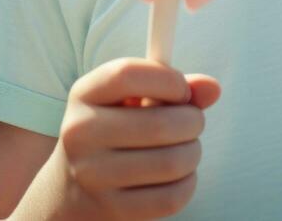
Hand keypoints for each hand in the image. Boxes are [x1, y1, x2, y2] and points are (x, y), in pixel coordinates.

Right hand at [52, 57, 220, 218]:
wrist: (68, 190)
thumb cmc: (113, 129)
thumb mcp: (131, 98)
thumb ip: (172, 86)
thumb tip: (213, 88)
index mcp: (84, 93)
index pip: (128, 74)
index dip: (168, 79)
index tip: (182, 90)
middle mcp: (80, 133)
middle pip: (160, 123)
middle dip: (193, 121)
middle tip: (192, 122)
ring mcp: (93, 175)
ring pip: (172, 162)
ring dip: (193, 152)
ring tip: (186, 147)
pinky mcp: (111, 211)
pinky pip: (171, 197)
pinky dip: (187, 182)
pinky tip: (179, 174)